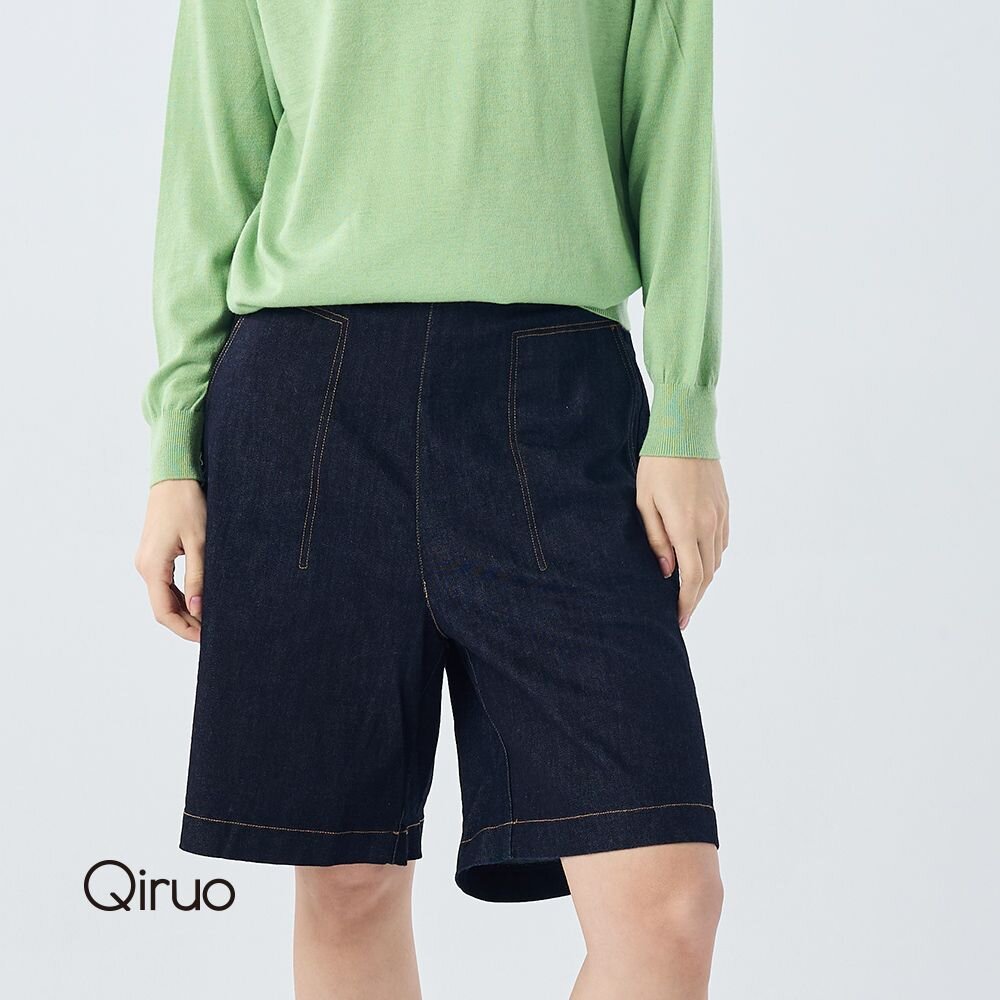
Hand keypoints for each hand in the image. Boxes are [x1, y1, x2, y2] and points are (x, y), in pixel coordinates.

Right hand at [134, 480, 206, 641]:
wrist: (173, 477)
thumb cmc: (188, 505)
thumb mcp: (200, 543)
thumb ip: (198, 578)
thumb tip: (198, 609)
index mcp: (152, 566)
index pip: (163, 612)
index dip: (184, 629)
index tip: (205, 638)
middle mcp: (144, 566)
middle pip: (162, 608)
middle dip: (186, 623)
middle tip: (213, 631)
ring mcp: (146, 561)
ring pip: (162, 597)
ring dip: (183, 610)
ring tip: (209, 618)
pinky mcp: (153, 555)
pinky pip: (164, 583)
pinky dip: (179, 596)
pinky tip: (198, 599)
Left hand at [636, 457, 729, 629]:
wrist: (685, 432)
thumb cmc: (657, 466)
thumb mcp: (644, 503)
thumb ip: (656, 540)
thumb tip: (666, 572)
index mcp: (686, 527)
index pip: (692, 578)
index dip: (687, 603)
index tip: (680, 620)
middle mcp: (709, 525)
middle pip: (708, 574)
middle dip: (695, 596)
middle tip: (682, 612)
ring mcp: (720, 516)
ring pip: (717, 559)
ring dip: (705, 578)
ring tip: (687, 589)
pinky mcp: (725, 506)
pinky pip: (722, 542)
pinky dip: (712, 557)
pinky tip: (698, 558)